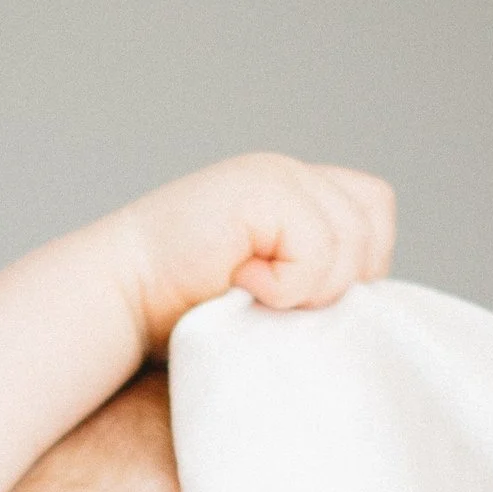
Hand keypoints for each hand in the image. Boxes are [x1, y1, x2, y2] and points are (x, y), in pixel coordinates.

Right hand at [112, 154, 395, 354]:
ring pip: (350, 240)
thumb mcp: (273, 299)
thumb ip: (319, 283)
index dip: (358, 264)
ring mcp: (274, 175)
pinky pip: (317, 248)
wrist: (119, 304)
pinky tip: (240, 283)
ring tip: (254, 294)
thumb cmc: (186, 317)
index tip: (305, 300)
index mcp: (296, 193)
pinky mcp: (259, 188)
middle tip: (278, 302)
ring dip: (308, 288)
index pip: (373, 211)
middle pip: (371, 225)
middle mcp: (289, 174)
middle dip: (338, 283)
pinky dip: (286, 285)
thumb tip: (372, 311)